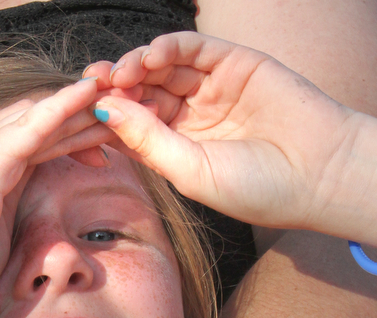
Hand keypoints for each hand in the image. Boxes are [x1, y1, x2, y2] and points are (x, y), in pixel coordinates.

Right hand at [0, 78, 112, 317]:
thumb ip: (11, 218)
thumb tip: (41, 228)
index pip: (33, 140)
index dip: (71, 139)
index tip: (104, 152)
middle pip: (42, 122)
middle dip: (85, 119)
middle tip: (127, 117)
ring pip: (42, 118)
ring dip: (84, 108)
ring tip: (123, 99)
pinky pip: (30, 126)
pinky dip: (61, 107)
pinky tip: (89, 95)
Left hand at [85, 32, 360, 234]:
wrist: (318, 174)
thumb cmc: (256, 189)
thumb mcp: (191, 171)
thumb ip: (148, 139)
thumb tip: (104, 107)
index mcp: (176, 149)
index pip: (131, 127)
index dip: (106, 119)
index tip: (80, 117)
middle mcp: (190, 117)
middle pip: (141, 93)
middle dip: (115, 87)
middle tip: (92, 84)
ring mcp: (210, 89)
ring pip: (163, 69)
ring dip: (137, 65)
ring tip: (121, 72)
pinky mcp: (233, 63)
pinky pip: (193, 48)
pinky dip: (169, 47)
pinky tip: (151, 57)